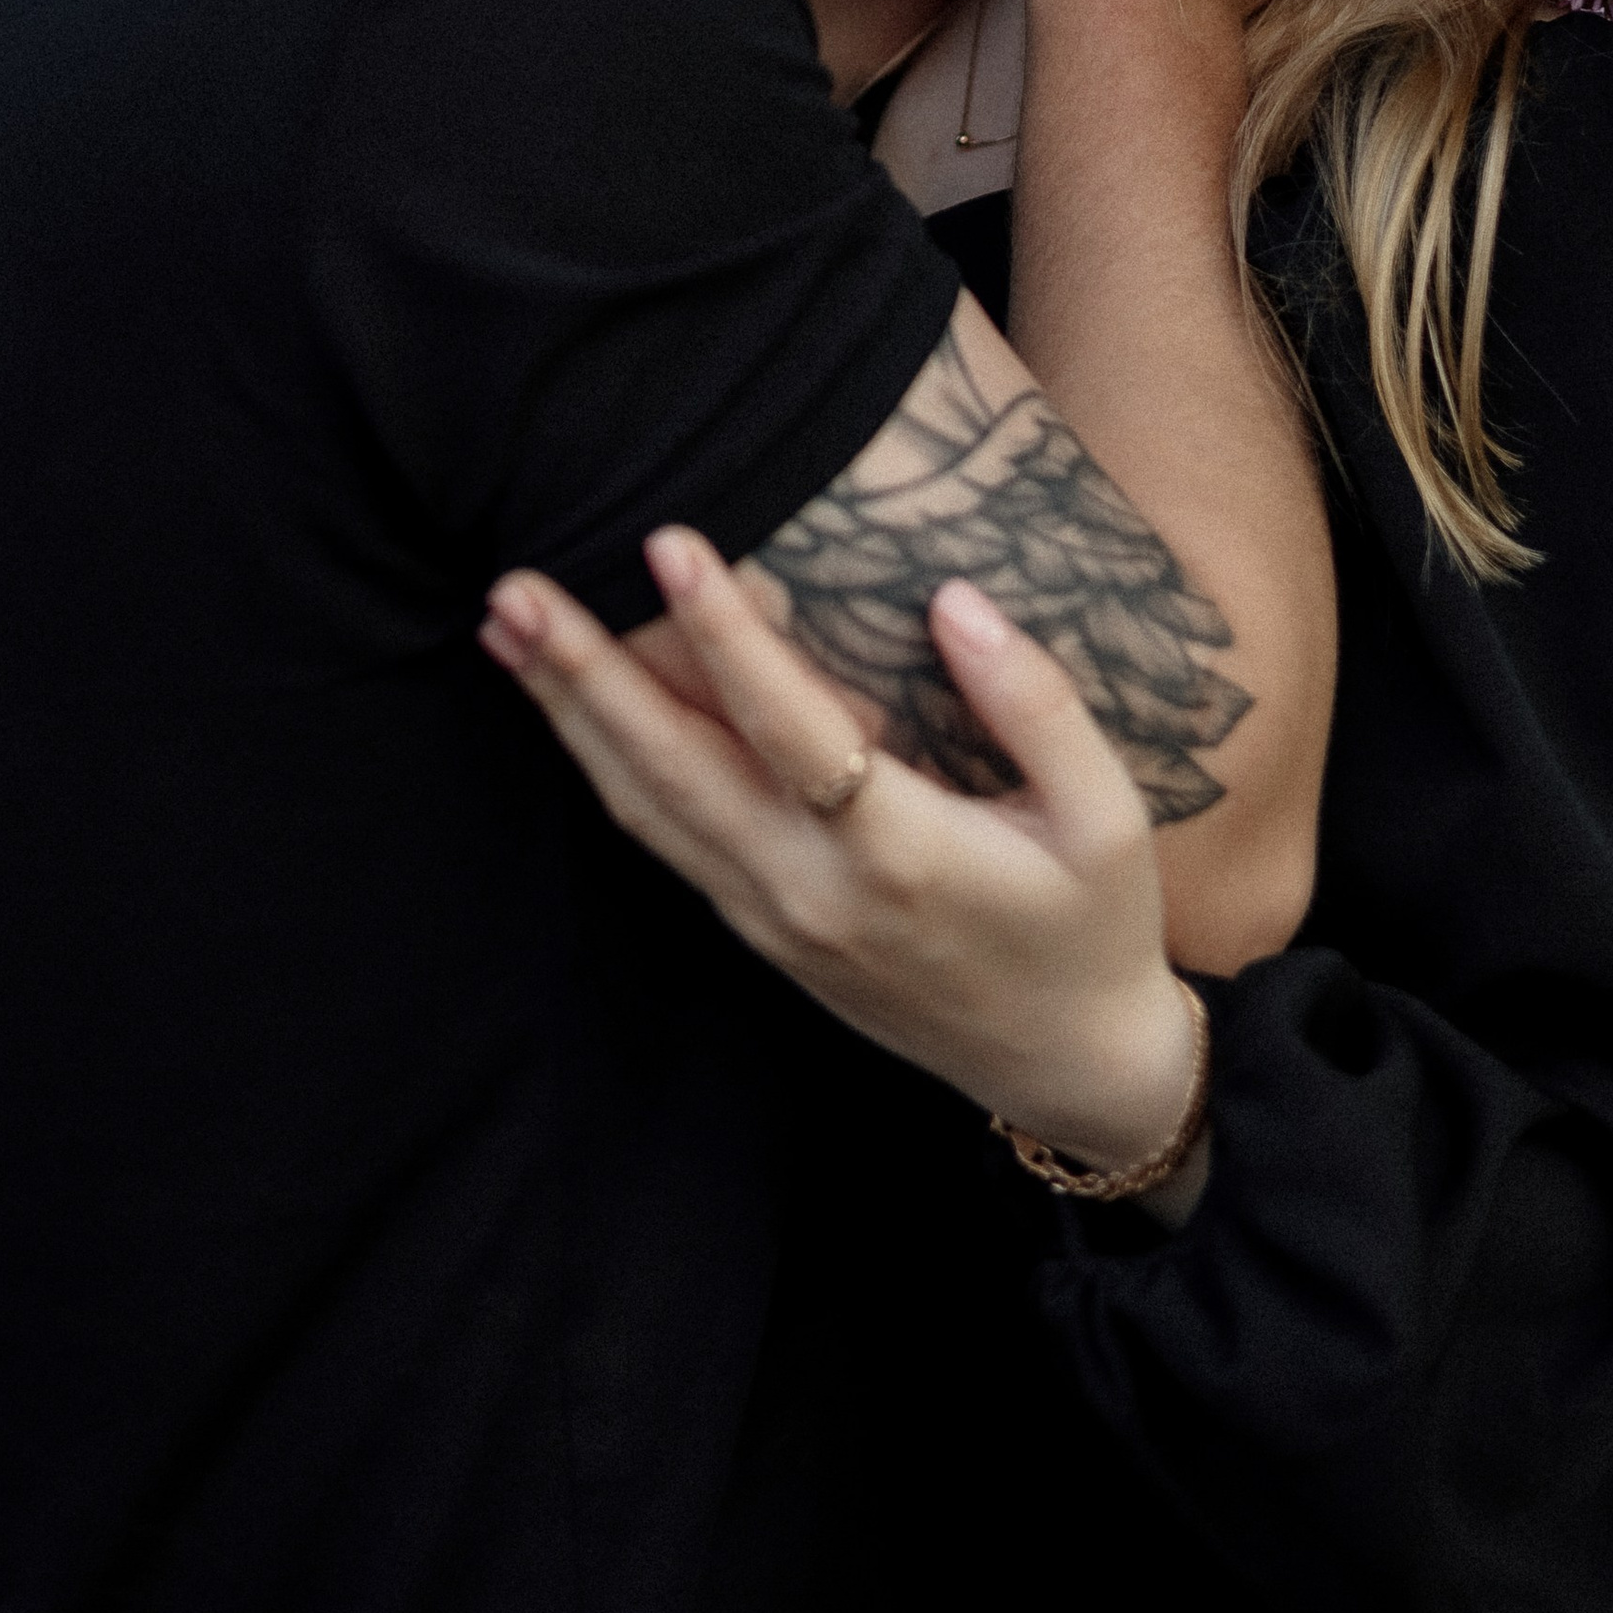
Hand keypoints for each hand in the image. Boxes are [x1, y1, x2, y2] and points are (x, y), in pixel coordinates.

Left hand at [482, 527, 1206, 1187]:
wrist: (1067, 1069)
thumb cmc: (1093, 928)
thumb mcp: (1108, 818)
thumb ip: (1035, 705)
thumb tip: (954, 601)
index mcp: (902, 856)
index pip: (791, 730)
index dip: (726, 635)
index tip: (670, 543)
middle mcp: (813, 892)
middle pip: (675, 773)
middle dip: (587, 677)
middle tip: (513, 590)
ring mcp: (774, 918)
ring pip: (648, 808)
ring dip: (570, 716)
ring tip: (505, 628)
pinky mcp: (760, 929)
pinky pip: (665, 838)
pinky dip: (605, 765)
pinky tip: (568, 707)